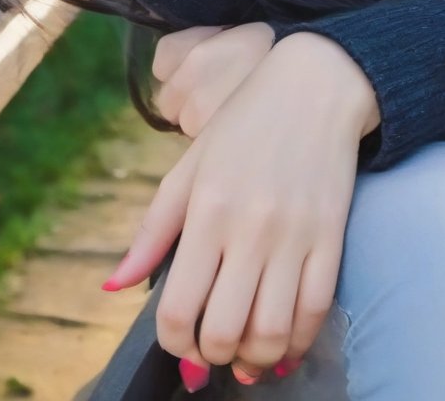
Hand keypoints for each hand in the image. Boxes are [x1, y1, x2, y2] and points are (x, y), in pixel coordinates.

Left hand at [102, 32, 377, 381]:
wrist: (316, 84)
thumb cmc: (245, 124)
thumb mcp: (189, 166)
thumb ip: (152, 231)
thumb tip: (113, 286)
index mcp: (206, 209)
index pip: (179, 307)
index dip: (174, 342)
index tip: (179, 342)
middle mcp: (249, 228)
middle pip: (225, 330)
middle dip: (212, 356)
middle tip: (211, 351)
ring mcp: (295, 235)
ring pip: (272, 332)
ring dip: (254, 360)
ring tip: (245, 356)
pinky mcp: (332, 236)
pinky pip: (316, 311)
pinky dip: (298, 342)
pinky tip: (283, 346)